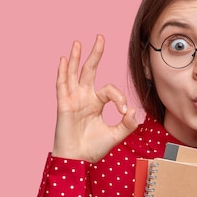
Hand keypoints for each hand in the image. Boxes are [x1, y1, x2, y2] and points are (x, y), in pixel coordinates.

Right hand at [52, 35, 138, 161]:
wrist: (78, 160)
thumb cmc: (94, 148)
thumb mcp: (116, 135)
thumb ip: (127, 124)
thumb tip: (134, 111)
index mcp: (96, 103)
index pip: (110, 90)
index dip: (119, 97)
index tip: (124, 111)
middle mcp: (84, 98)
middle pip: (89, 71)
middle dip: (95, 54)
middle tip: (100, 37)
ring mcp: (73, 100)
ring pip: (74, 74)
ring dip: (76, 58)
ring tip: (78, 43)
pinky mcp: (64, 105)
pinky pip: (62, 86)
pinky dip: (63, 73)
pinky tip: (63, 60)